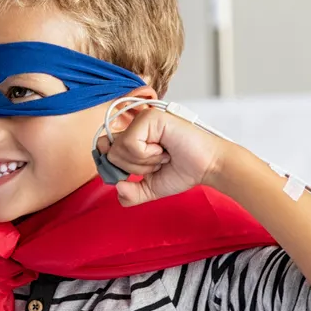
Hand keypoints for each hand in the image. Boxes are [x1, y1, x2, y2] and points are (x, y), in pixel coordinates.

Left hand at [97, 107, 229, 205]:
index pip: (103, 149)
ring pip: (119, 149)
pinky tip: (164, 149)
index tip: (134, 173)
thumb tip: (117, 187)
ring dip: (144, 162)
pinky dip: (148, 154)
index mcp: (132, 137)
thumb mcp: (151, 187)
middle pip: (109, 153)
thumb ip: (131, 194)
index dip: (114, 167)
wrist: (207, 167)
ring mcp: (142, 119)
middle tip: (156, 163)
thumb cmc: (184, 171)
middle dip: (133, 168)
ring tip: (163, 155)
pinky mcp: (150, 117)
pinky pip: (130, 143)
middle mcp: (134, 125)